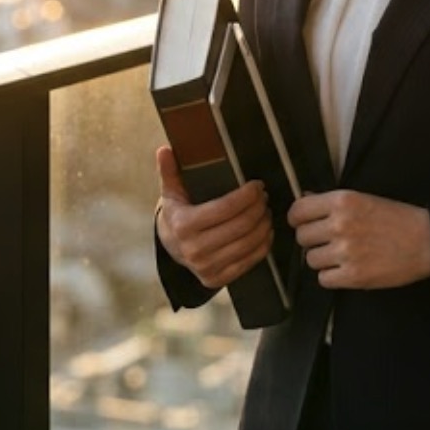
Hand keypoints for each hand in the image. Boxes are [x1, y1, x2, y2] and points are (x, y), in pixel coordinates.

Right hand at [155, 145, 273, 288]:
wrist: (171, 248)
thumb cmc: (176, 214)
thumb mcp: (170, 192)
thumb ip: (169, 171)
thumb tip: (164, 150)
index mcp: (183, 225)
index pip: (226, 208)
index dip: (247, 195)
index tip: (257, 185)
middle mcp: (195, 250)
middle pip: (241, 225)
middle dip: (258, 207)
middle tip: (264, 196)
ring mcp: (207, 267)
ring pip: (249, 243)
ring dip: (264, 224)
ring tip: (265, 211)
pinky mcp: (217, 279)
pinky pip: (250, 261)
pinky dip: (263, 244)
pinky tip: (265, 231)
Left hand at [287, 189, 429, 289]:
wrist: (427, 241)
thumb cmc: (397, 218)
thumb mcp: (362, 199)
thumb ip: (330, 201)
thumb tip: (304, 200)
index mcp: (342, 201)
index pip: (298, 211)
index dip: (297, 219)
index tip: (302, 223)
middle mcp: (340, 225)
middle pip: (302, 237)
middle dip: (312, 240)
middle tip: (328, 241)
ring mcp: (346, 252)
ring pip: (311, 260)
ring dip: (322, 260)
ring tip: (341, 256)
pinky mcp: (354, 276)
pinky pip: (324, 279)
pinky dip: (332, 277)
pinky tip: (346, 269)